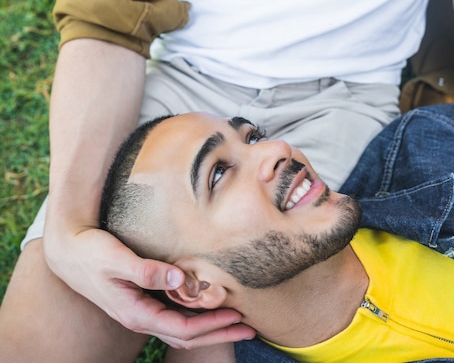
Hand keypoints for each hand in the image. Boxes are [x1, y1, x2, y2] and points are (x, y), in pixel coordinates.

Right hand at [44, 226, 255, 348]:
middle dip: (219, 333)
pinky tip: (209, 308)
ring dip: (210, 327)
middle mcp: (141, 318)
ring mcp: (141, 312)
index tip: (238, 316)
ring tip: (237, 321)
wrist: (68, 252)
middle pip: (186, 336)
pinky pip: (174, 317)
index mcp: (137, 314)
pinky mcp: (143, 302)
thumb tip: (179, 279)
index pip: (183, 328)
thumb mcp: (117, 259)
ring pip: (181, 329)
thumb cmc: (92, 253)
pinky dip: (196, 317)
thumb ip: (147, 271)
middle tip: (249, 327)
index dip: (212, 325)